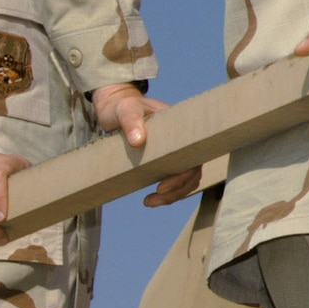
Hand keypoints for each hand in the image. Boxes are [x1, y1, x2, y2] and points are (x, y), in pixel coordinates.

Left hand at [91, 84, 194, 205]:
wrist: (115, 105)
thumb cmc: (122, 105)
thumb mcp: (125, 110)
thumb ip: (131, 122)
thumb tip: (139, 141)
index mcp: (180, 129)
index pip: (193, 156)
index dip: (183, 175)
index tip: (161, 186)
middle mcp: (181, 142)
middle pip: (192, 171)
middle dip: (177, 190)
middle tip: (153, 199)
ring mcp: (174, 151)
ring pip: (186, 179)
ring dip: (174, 195)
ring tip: (150, 202)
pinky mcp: (163, 159)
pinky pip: (174, 179)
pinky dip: (168, 192)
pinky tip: (152, 198)